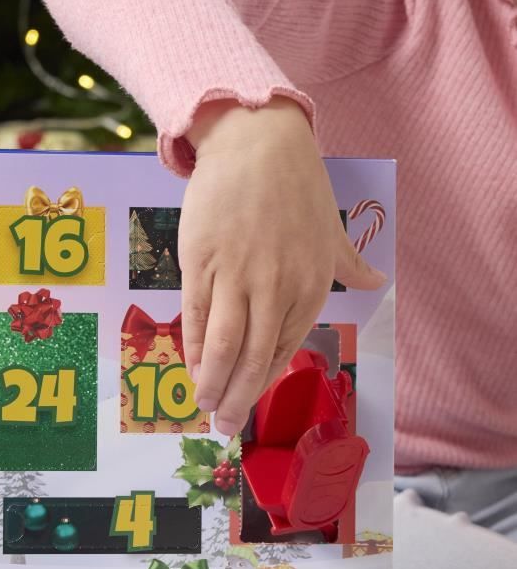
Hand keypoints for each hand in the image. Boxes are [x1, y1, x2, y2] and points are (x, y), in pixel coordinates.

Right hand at [179, 97, 385, 435]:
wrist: (256, 142)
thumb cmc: (296, 186)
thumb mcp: (331, 227)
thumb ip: (351, 262)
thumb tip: (379, 281)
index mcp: (310, 284)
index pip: (284, 348)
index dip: (263, 382)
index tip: (249, 405)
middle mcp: (276, 287)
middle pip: (253, 356)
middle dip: (237, 398)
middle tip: (224, 426)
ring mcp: (237, 275)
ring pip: (225, 344)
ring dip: (213, 381)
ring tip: (203, 407)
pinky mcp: (202, 262)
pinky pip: (196, 315)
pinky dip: (192, 347)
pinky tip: (189, 367)